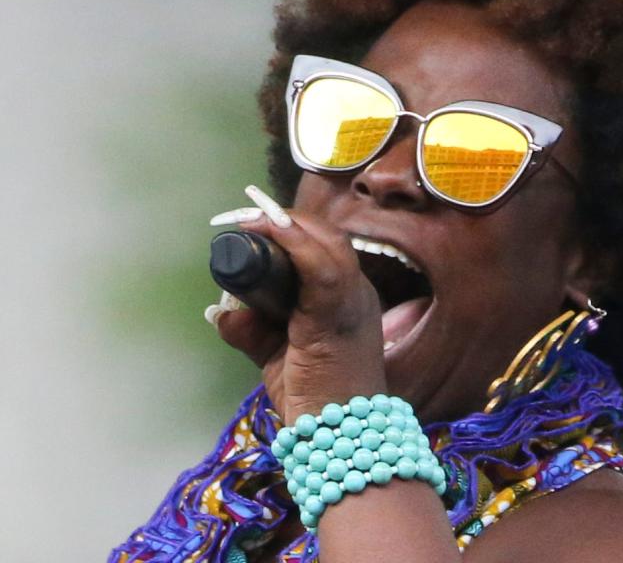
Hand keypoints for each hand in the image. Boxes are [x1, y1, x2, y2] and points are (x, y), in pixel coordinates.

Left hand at [209, 186, 386, 423]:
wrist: (343, 442)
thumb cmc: (317, 404)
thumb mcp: (280, 360)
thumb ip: (254, 332)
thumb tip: (223, 312)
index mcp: (350, 301)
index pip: (327, 249)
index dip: (294, 231)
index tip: (257, 225)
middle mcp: (358, 295)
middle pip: (328, 239)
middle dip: (287, 223)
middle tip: (246, 221)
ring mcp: (352, 303)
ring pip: (327, 244)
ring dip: (287, 228)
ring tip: (251, 223)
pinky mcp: (337, 316)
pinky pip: (320, 267)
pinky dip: (294, 243)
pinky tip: (267, 232)